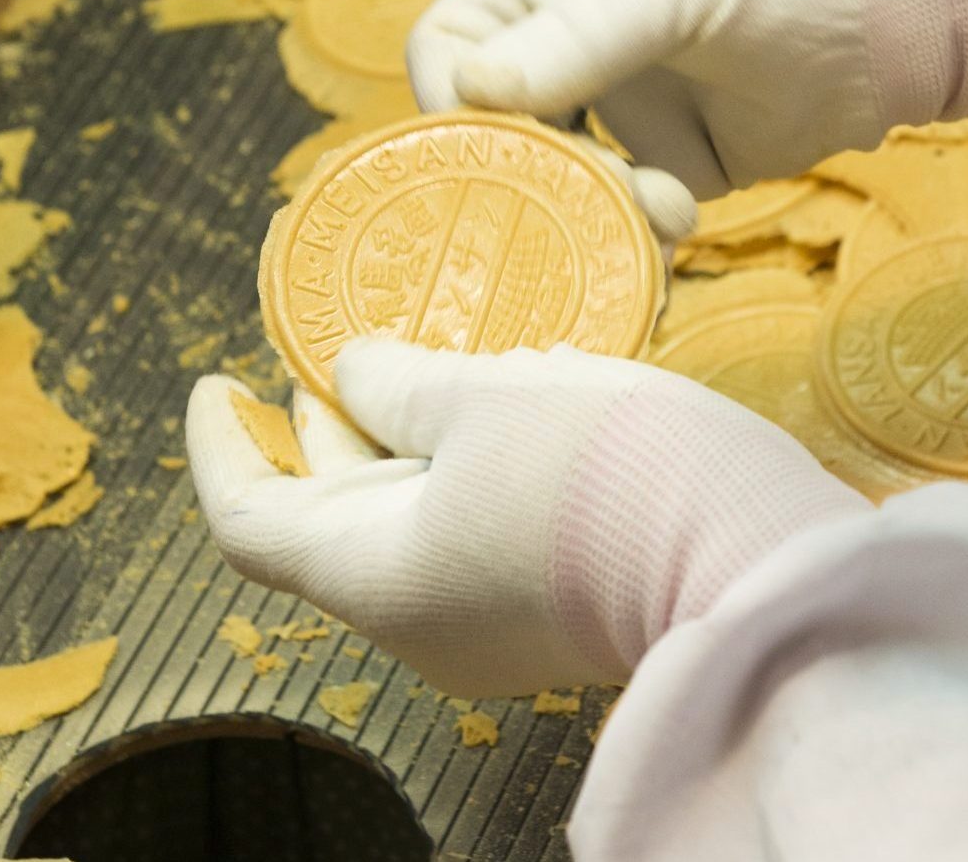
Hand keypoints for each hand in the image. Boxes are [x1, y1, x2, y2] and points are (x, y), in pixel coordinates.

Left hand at [186, 340, 871, 697]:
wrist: (750, 554)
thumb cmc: (605, 475)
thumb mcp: (487, 400)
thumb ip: (403, 382)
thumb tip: (359, 369)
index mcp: (377, 575)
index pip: (249, 517)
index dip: (219, 445)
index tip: (216, 379)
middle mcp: (419, 617)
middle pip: (331, 517)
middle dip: (324, 425)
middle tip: (329, 347)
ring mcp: (486, 620)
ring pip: (408, 518)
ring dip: (401, 436)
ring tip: (416, 353)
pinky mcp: (548, 604)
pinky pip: (473, 527)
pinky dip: (462, 460)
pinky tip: (496, 393)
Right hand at [407, 0, 967, 199]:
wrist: (925, 14)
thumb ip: (586, 34)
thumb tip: (472, 92)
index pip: (450, 41)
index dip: (446, 103)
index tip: (486, 159)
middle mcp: (575, 47)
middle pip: (494, 129)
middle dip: (520, 180)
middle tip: (552, 218)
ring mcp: (627, 110)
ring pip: (559, 185)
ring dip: (586, 215)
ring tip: (652, 211)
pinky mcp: (677, 167)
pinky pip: (626, 219)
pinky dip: (636, 238)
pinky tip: (674, 230)